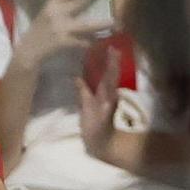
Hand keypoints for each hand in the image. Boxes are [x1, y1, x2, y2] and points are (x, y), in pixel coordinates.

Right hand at [13, 0, 104, 69]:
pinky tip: (97, 42)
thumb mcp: (45, 16)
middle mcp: (56, 14)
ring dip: (101, 24)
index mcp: (50, 6)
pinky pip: (82, 42)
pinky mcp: (63, 42)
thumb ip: (58, 7)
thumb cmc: (37, 34)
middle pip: (79, 3)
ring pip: (86, 25)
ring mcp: (60, 28)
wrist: (27, 53)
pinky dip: (90, 42)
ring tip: (114, 22)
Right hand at [74, 47, 120, 161]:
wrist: (104, 144)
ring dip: (110, 66)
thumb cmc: (96, 129)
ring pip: (110, 78)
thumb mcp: (88, 112)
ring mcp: (108, 98)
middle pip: (112, 74)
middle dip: (113, 60)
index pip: (110, 74)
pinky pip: (105, 85)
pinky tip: (98, 72)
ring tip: (106, 54)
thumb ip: (84, 95)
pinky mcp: (104, 102)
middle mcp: (110, 94)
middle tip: (111, 46)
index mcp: (107, 95)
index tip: (112, 48)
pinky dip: (104, 76)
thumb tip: (77, 78)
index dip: (112, 61)